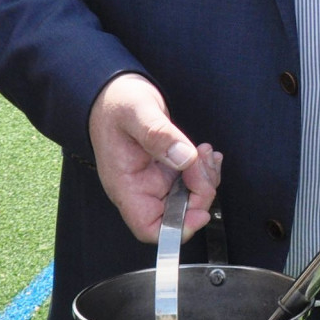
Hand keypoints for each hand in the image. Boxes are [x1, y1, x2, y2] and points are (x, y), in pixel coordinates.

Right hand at [88, 74, 221, 242]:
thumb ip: (158, 134)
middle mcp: (142, 188)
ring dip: (205, 178)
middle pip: (178, 213)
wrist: (114, 91)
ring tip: (204, 151)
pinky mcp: (168, 169)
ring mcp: (156, 180)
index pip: (149, 228)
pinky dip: (205, 170)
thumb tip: (184, 157)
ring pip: (190, 197)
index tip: (200, 208)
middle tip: (202, 161)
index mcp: (126, 185)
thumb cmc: (117, 102)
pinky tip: (205, 153)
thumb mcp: (137, 112)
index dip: (178, 227)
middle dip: (200, 193)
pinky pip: (193, 180)